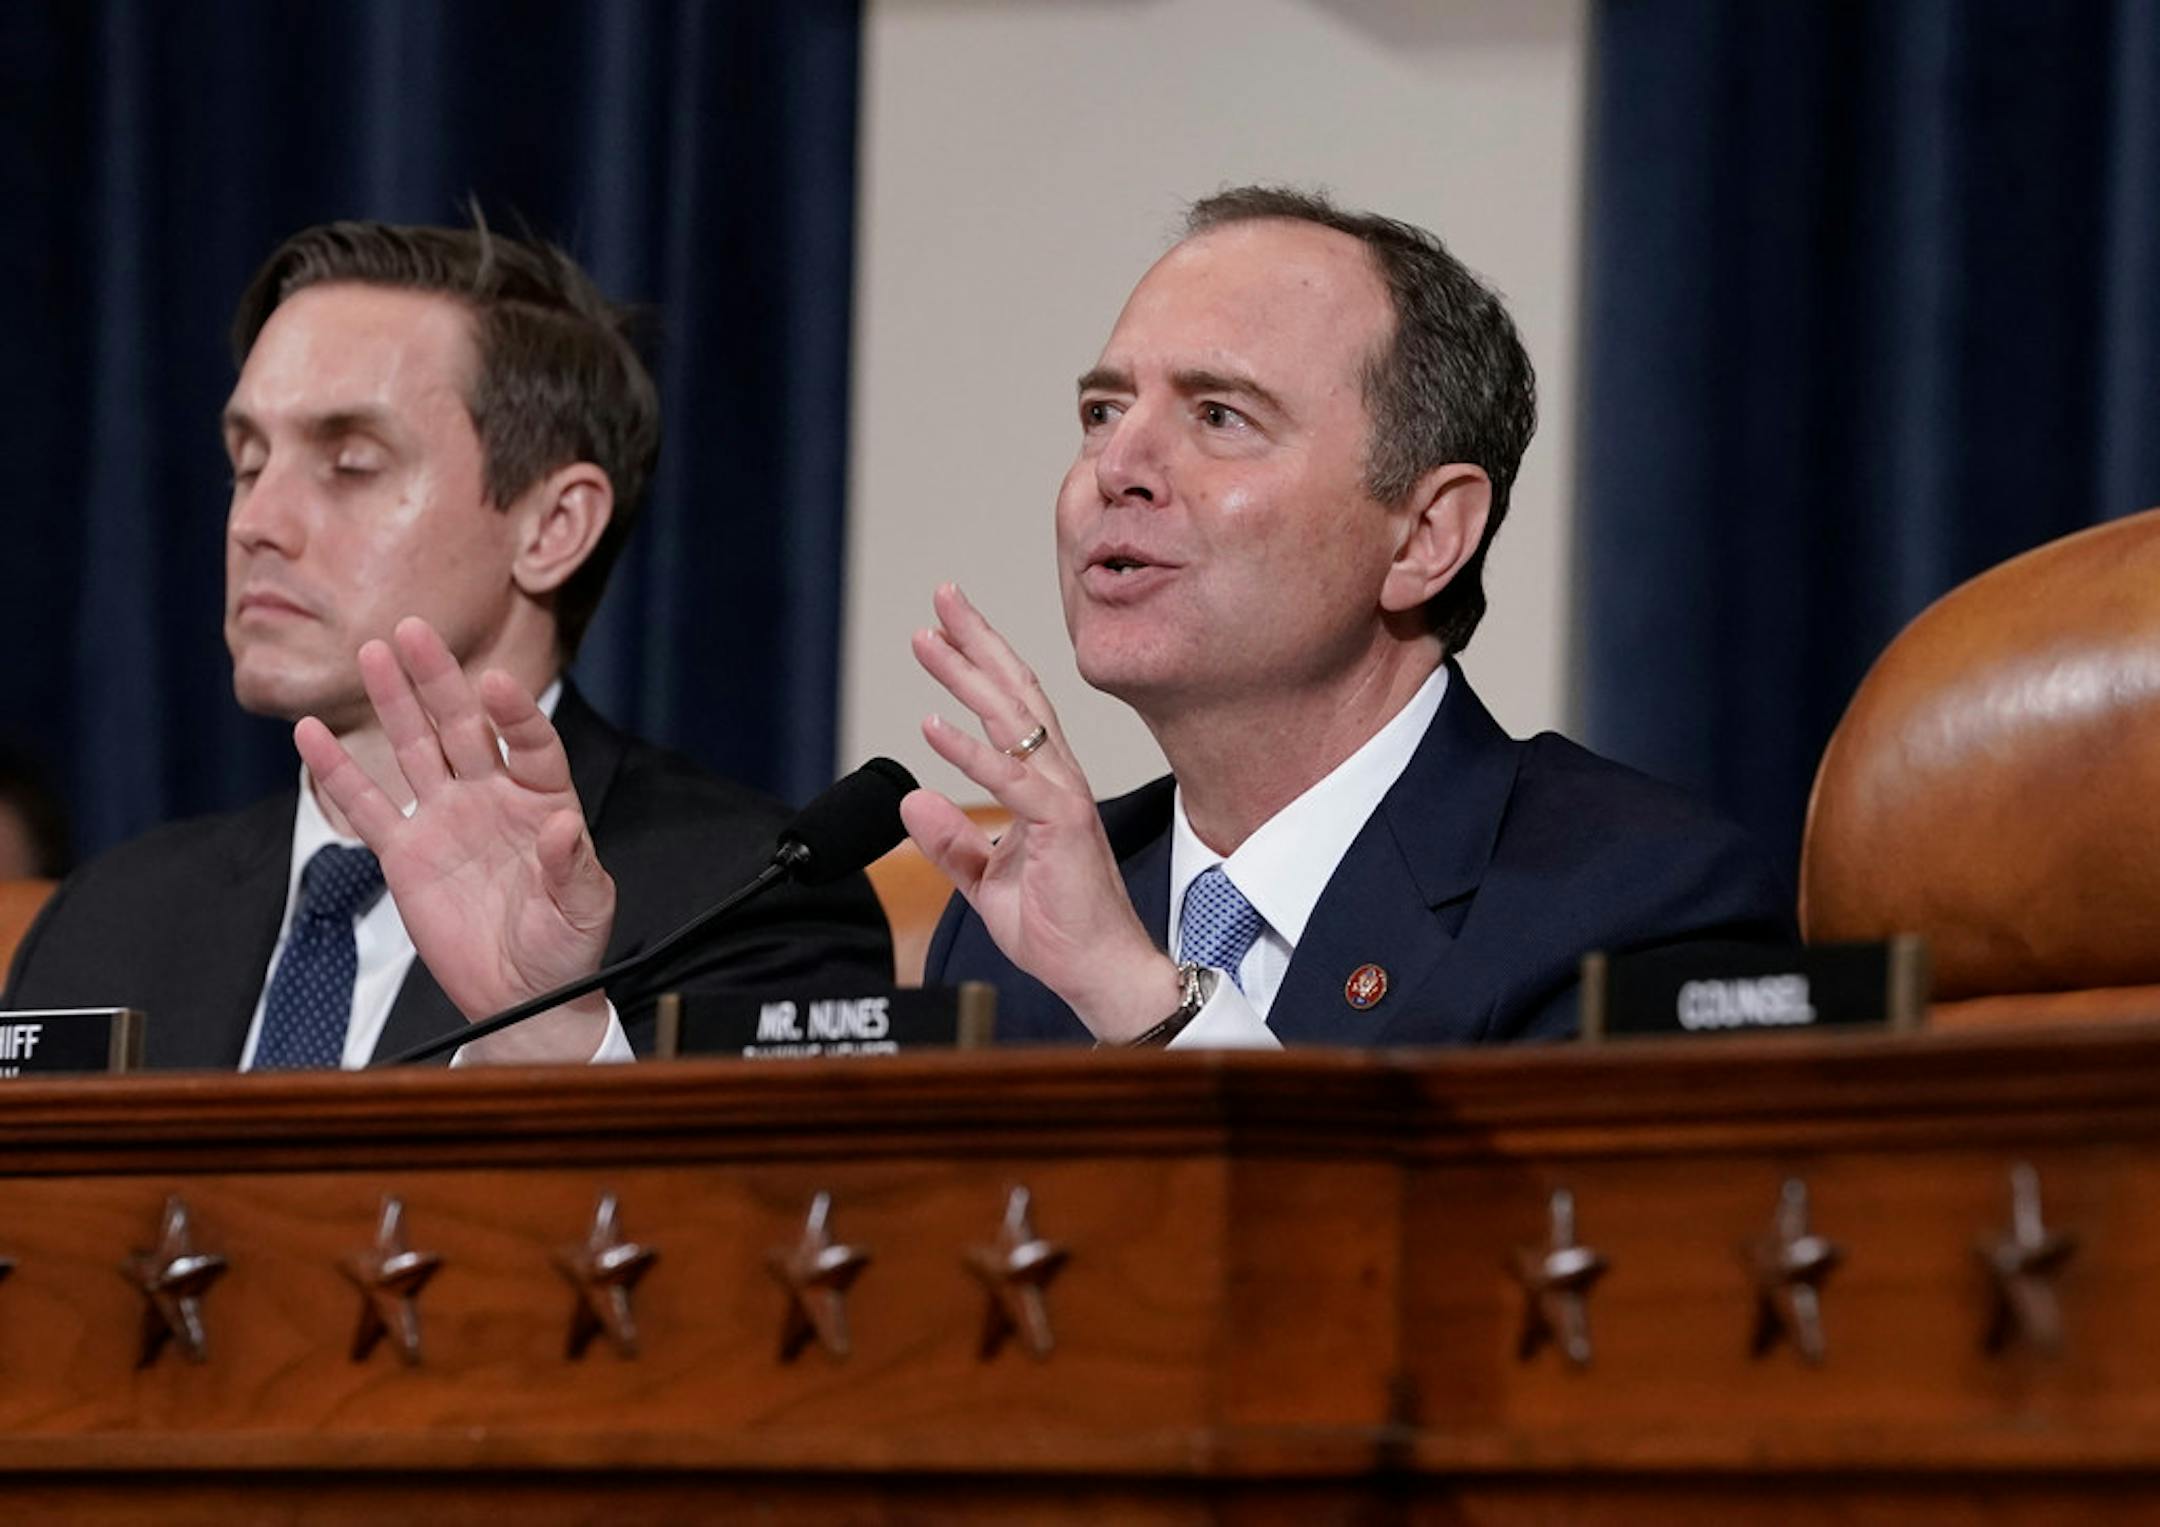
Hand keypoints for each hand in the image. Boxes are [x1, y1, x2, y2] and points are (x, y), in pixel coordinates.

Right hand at [292, 617, 615, 1062]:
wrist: (523, 994)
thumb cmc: (566, 949)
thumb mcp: (584, 911)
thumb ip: (574, 868)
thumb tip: (567, 826)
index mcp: (543, 801)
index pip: (530, 744)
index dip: (515, 714)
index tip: (496, 684)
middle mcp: (493, 798)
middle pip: (463, 726)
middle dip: (439, 680)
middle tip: (414, 630)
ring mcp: (446, 819)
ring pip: (415, 749)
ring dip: (394, 703)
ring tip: (372, 652)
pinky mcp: (405, 852)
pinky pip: (366, 805)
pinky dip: (338, 771)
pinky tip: (310, 733)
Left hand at [902, 584, 1179, 1041]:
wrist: (1098, 973)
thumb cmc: (1058, 928)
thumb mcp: (985, 881)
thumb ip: (952, 842)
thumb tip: (914, 799)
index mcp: (1044, 786)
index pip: (1011, 710)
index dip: (979, 664)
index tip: (943, 628)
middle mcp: (1057, 780)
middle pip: (1015, 694)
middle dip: (977, 642)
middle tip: (942, 596)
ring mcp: (1062, 798)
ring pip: (1012, 722)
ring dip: (967, 677)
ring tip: (929, 639)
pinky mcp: (1060, 826)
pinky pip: (1010, 780)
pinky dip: (969, 750)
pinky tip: (933, 723)